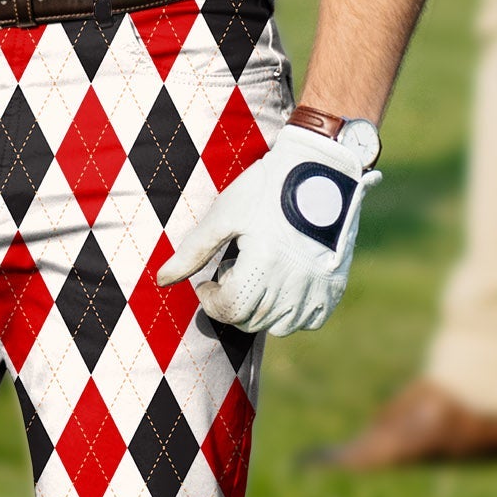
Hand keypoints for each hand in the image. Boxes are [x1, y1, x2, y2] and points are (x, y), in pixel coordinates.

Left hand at [157, 122, 381, 336]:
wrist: (322, 170)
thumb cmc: (267, 187)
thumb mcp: (225, 214)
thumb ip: (193, 251)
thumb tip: (161, 281)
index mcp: (263, 264)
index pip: (229, 309)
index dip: (210, 300)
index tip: (207, 282)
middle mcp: (293, 283)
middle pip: (251, 320)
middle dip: (232, 303)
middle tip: (232, 271)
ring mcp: (317, 287)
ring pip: (279, 326)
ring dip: (260, 310)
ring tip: (258, 275)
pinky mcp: (335, 286)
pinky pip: (310, 320)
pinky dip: (292, 313)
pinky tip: (283, 285)